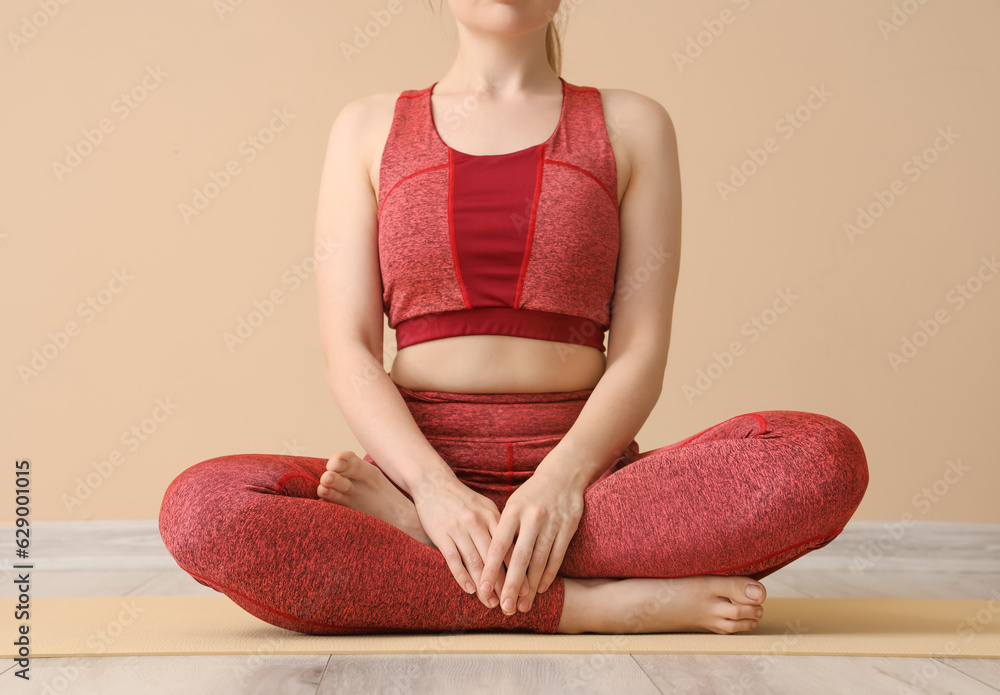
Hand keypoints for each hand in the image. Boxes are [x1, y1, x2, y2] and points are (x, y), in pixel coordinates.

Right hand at [410, 471, 512, 607]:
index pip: (509, 547)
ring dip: (485, 585)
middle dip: (504, 584)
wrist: (433, 483)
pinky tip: (470, 590)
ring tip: (492, 603)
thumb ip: (498, 527)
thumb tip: (516, 549)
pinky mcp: (441, 534)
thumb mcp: (485, 507)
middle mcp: (477, 522)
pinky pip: (454, 559)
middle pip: (494, 558)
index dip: (518, 570)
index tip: (526, 589)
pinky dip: (462, 576)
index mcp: (492, 516)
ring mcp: (459, 529)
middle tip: (511, 603)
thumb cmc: (462, 499)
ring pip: (475, 562)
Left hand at [478, 467, 585, 615]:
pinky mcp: (568, 527)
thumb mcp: (512, 506)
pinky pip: (557, 556)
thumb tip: (490, 564)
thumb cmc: (530, 496)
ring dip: (531, 587)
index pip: (499, 545)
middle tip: (504, 607)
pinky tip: (541, 589)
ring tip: (523, 605)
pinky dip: (548, 575)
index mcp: (513, 511)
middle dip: (512, 585)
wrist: (563, 475)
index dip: (491, 569)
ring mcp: (551, 523)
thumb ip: (503, 531)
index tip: (483, 589)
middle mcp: (532, 517)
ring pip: (539, 561)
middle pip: (520, 557)